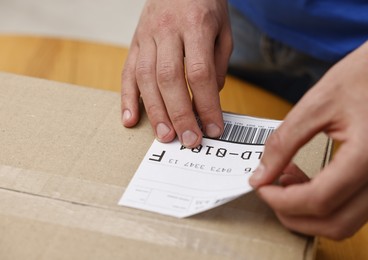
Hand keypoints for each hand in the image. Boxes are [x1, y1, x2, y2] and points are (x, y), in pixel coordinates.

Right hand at [121, 0, 231, 147]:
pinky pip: (127, 72)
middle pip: (169, 78)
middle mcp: (167, 30)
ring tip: (165, 136)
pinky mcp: (134, 42)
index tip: (213, 128)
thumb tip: (208, 99)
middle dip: (179, 114)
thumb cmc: (205, 4)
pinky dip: (127, 98)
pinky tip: (131, 119)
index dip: (206, 104)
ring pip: (146, 78)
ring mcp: (146, 36)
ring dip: (155, 111)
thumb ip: (217, 64)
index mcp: (195, 25)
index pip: (199, 72)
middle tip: (189, 140)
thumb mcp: (223, 30)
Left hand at [250, 22, 367, 239]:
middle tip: (270, 191)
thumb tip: (261, 174)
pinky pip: (354, 206)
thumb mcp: (317, 103)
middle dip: (294, 216)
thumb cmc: (366, 73)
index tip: (260, 186)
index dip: (282, 200)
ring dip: (310, 213)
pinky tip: (306, 178)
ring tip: (285, 181)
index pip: (320, 199)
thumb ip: (284, 142)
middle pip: (336, 224)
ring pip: (347, 222)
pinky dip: (326, 203)